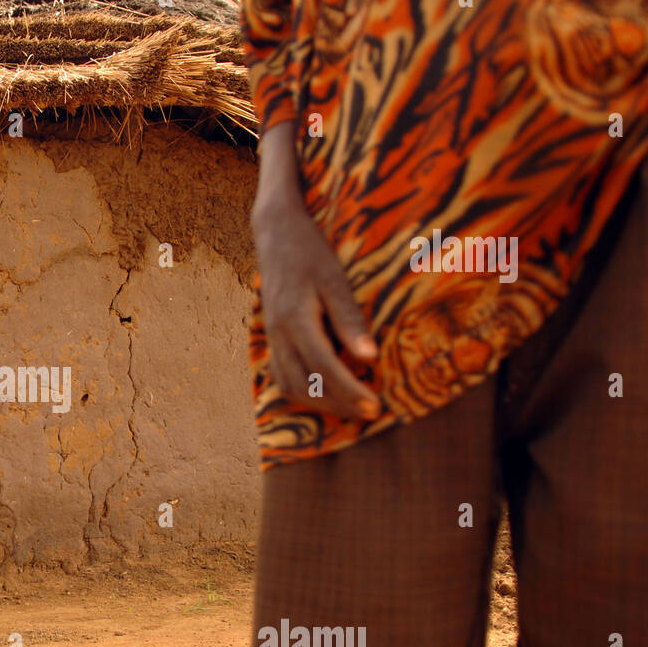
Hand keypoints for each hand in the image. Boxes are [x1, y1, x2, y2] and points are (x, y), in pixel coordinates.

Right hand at [252, 196, 380, 419]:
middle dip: (338, 405)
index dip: (349, 391)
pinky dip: (302, 392)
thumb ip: (349, 319)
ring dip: (319, 404)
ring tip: (350, 409)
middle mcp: (278, 334)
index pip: (323, 367)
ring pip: (290, 385)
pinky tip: (323, 394)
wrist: (275, 232)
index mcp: (295, 319)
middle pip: (305, 385)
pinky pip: (281, 376)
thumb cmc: (310, 251)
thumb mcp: (335, 279)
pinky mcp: (272, 336)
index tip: (376, 406)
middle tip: (370, 414)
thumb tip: (369, 358)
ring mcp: (271, 337)